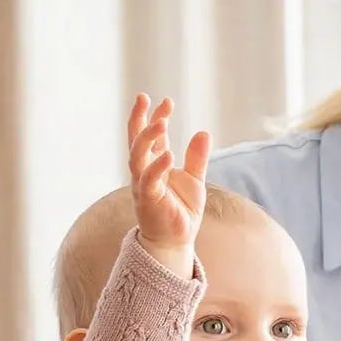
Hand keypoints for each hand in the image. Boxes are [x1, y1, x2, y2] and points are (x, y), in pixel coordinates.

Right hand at [127, 93, 210, 271]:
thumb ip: (197, 158)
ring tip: (161, 122)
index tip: (166, 101)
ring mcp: (144, 185)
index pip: (151, 136)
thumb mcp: (194, 180)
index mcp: (153, 165)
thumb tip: (203, 132)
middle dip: (139, 119)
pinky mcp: (149, 200)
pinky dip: (157, 166)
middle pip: (136, 140)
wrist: (176, 241)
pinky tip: (168, 153)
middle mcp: (144, 172)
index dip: (156, 117)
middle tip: (146, 99)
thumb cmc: (181, 211)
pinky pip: (149, 180)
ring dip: (147, 138)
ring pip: (138, 156)